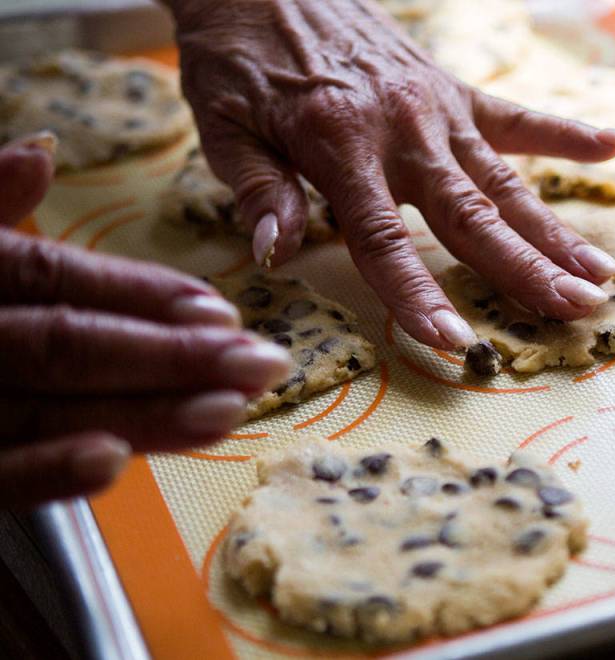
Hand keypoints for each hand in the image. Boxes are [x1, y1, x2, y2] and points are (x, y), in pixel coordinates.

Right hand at [0, 134, 290, 507]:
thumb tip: (39, 146)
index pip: (57, 279)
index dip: (141, 294)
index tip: (222, 311)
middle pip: (66, 345)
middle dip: (172, 356)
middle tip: (261, 362)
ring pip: (43, 408)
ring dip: (141, 413)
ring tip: (226, 410)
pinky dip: (43, 471)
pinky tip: (112, 463)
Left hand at [168, 0, 614, 349]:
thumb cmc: (238, 58)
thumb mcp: (224, 126)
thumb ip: (259, 190)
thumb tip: (277, 253)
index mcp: (340, 146)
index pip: (384, 241)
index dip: (420, 296)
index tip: (456, 343)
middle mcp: (403, 130)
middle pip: (472, 216)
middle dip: (527, 269)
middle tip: (579, 309)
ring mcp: (436, 108)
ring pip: (505, 181)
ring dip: (555, 230)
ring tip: (603, 272)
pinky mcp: (451, 88)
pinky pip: (515, 116)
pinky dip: (565, 132)